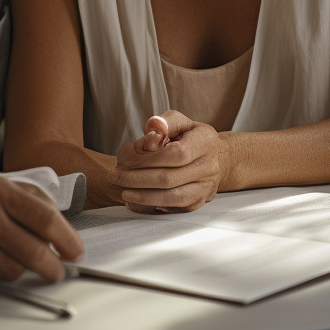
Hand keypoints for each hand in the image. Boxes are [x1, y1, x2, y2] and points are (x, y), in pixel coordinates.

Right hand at [0, 163, 84, 281]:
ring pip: (14, 270)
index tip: (75, 251)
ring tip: (21, 264)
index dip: (68, 240)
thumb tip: (50, 218)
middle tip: (57, 270)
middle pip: (36, 252)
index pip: (46, 220)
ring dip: (23, 271)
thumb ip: (17, 197)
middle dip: (53, 268)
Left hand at [106, 110, 225, 212]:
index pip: (175, 154)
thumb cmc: (189, 137)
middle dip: (137, 178)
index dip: (148, 158)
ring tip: (123, 192)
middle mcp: (209, 166)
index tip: (125, 157)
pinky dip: (152, 206)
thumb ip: (162, 123)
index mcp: (205, 141)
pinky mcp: (198, 201)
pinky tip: (135, 202)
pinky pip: (173, 208)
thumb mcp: (178, 121)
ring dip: (143, 196)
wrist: (214, 157)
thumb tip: (149, 138)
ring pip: (172, 197)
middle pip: (169, 178)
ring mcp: (205, 187)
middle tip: (115, 175)